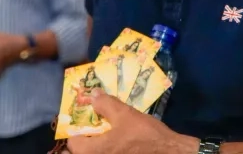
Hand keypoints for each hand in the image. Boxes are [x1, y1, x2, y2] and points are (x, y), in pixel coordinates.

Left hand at [65, 90, 198, 153]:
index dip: (76, 130)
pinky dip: (108, 150)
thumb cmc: (145, 136)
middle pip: (79, 152)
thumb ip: (105, 104)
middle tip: (93, 129)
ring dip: (95, 146)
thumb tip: (93, 95)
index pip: (72, 142)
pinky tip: (118, 143)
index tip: (84, 121)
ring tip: (107, 135)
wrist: (171, 153)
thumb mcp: (125, 114)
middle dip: (84, 141)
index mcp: (91, 151)